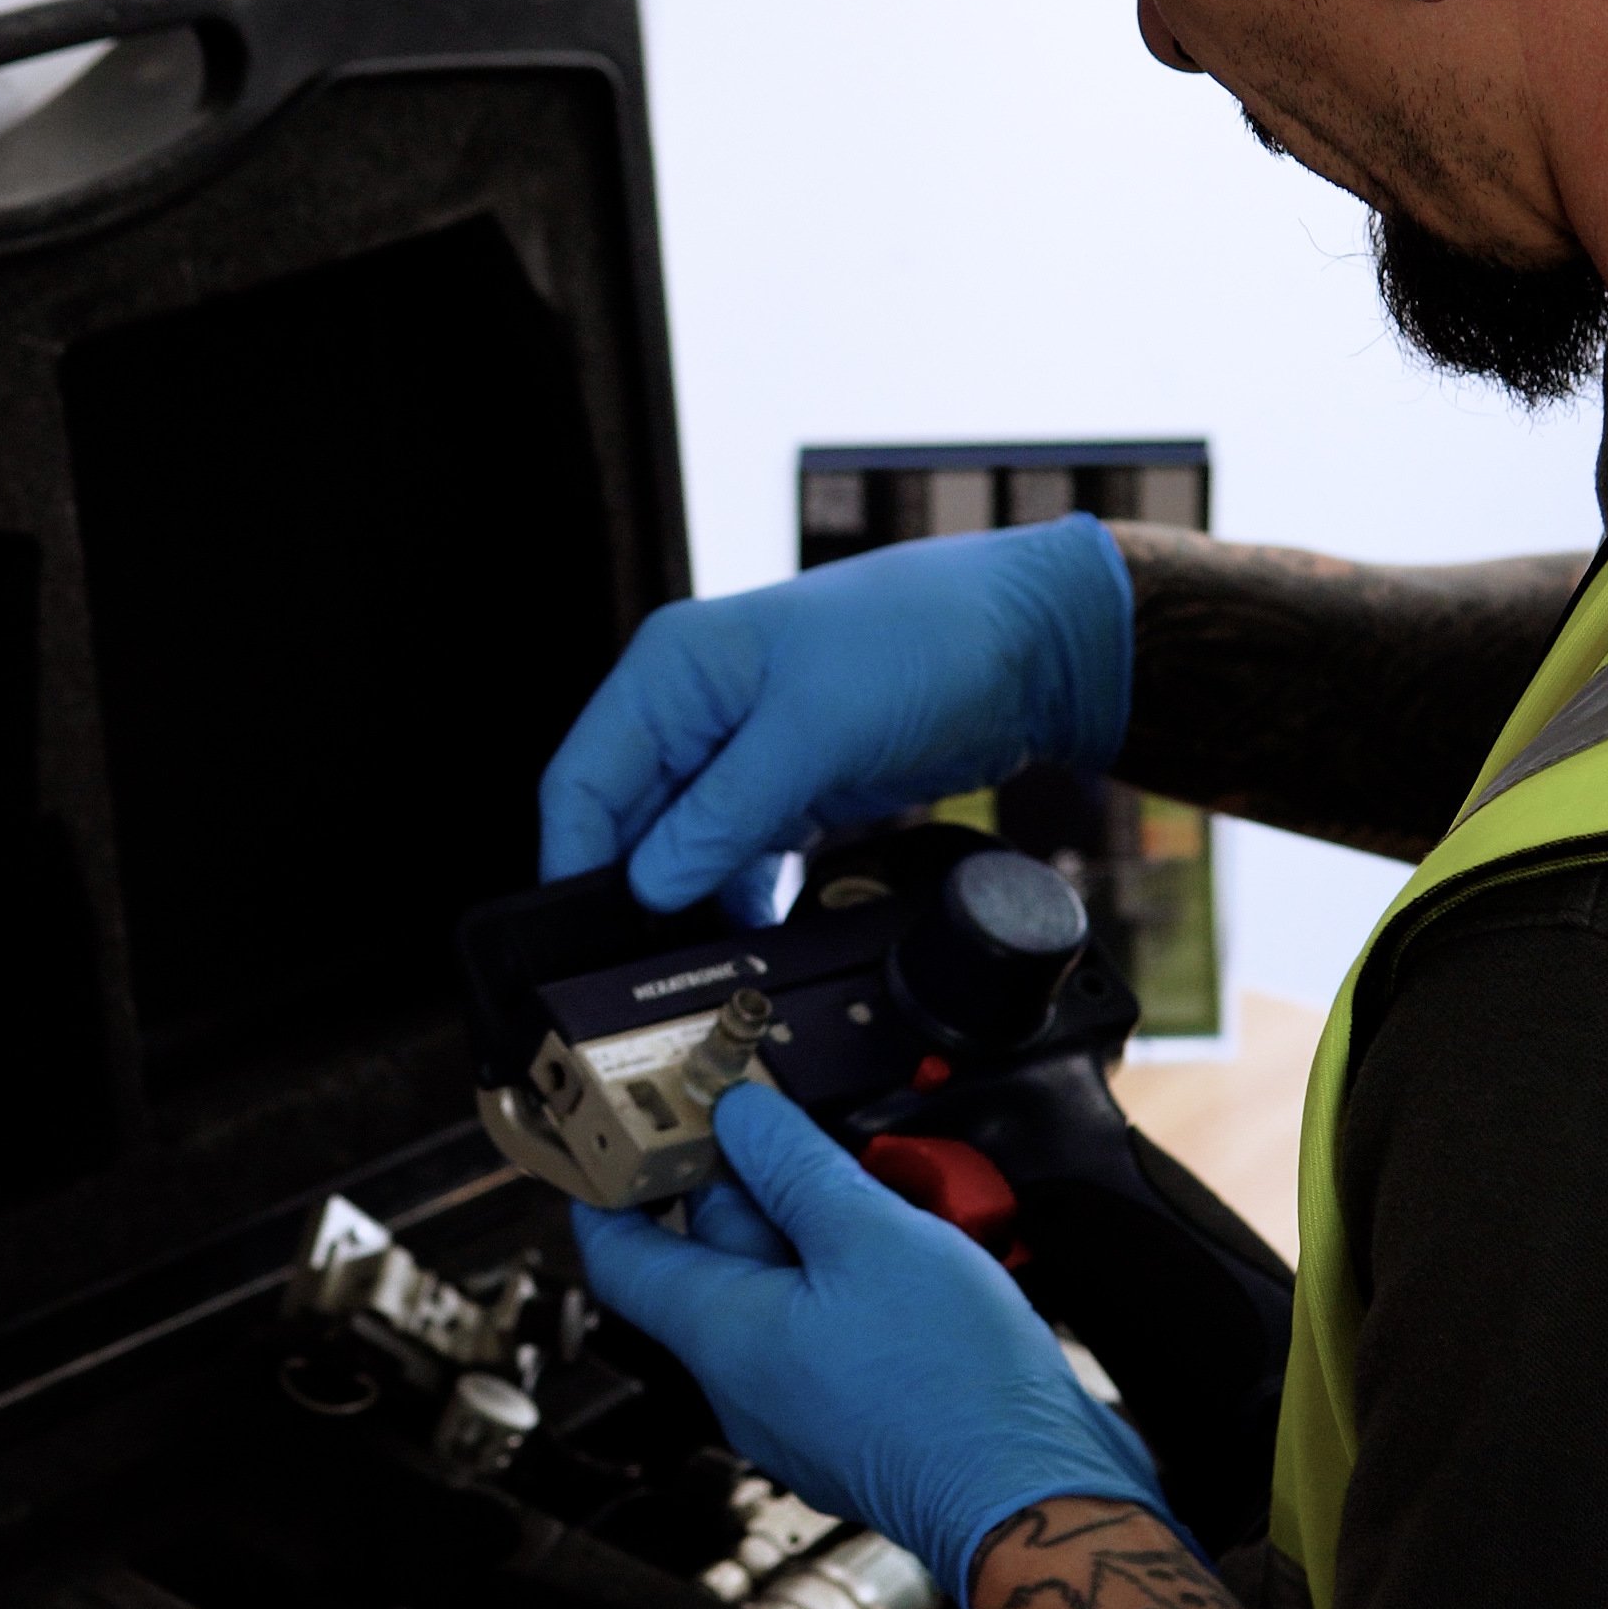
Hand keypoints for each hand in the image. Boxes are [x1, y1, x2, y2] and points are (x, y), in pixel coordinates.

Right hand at [536, 516, 1132, 912]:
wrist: (1033, 644)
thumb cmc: (926, 639)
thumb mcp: (815, 729)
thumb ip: (724, 811)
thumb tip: (650, 884)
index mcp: (673, 671)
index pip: (582, 781)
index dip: (574, 863)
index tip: (581, 938)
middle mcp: (693, 710)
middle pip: (625, 823)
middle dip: (633, 893)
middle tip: (642, 969)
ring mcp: (740, 752)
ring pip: (679, 849)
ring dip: (686, 904)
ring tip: (698, 966)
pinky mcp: (788, 788)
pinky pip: (736, 858)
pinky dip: (739, 901)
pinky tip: (748, 941)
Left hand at [570, 1084, 1168, 1598]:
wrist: (1036, 1499)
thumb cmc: (951, 1385)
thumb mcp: (868, 1235)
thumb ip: (792, 1165)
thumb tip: (735, 1115)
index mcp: (721, 1333)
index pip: (620, 1256)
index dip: (609, 1188)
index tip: (619, 1137)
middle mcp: (744, 1380)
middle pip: (711, 1263)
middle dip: (744, 1187)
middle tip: (778, 1122)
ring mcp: (799, 1408)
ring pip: (780, 1293)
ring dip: (812, 1231)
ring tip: (872, 1186)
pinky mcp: (855, 1422)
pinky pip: (827, 1332)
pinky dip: (850, 1281)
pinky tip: (908, 1250)